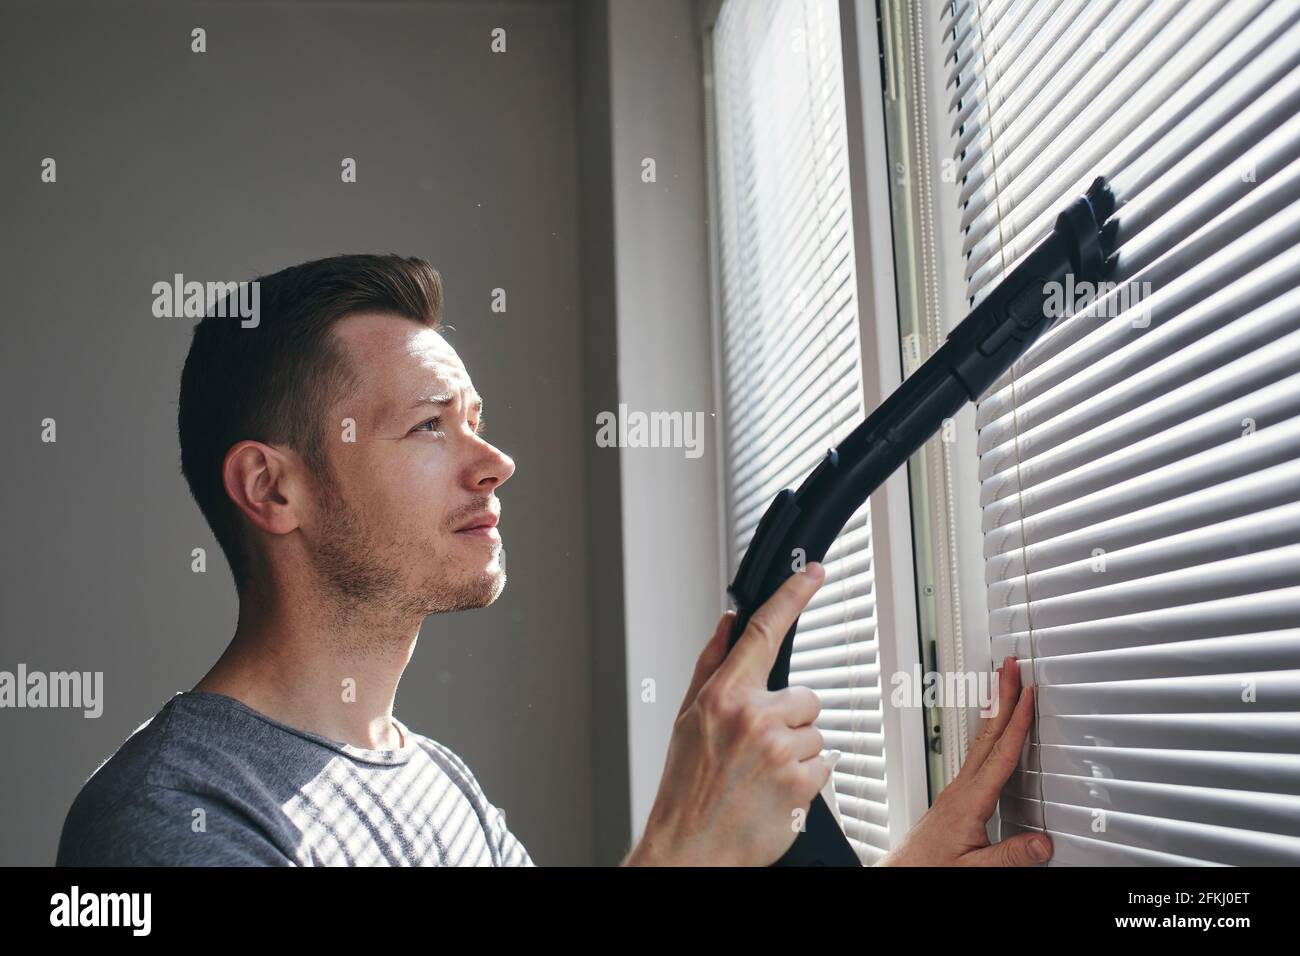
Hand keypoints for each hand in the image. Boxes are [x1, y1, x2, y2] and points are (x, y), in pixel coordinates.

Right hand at [624, 563, 833, 865]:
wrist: (690, 848)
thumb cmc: (686, 787)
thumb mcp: (687, 719)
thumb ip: (711, 665)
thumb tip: (728, 624)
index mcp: (723, 695)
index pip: (764, 631)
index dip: (792, 595)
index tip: (811, 571)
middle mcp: (753, 716)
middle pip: (805, 696)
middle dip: (790, 720)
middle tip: (758, 749)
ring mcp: (780, 750)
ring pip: (816, 734)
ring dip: (798, 754)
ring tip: (762, 776)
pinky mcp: (802, 783)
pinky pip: (825, 767)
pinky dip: (807, 782)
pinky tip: (776, 793)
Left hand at [877, 655, 1052, 865]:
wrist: (905, 873)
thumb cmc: (932, 869)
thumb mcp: (975, 868)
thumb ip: (1009, 856)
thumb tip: (1043, 842)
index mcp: (970, 801)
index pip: (1000, 753)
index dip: (1017, 722)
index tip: (1028, 695)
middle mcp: (961, 788)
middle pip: (988, 733)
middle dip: (1002, 696)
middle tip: (1011, 666)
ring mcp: (957, 790)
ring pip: (981, 740)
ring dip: (995, 709)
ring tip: (1004, 684)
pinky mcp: (955, 796)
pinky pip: (977, 755)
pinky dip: (989, 732)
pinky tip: (993, 729)